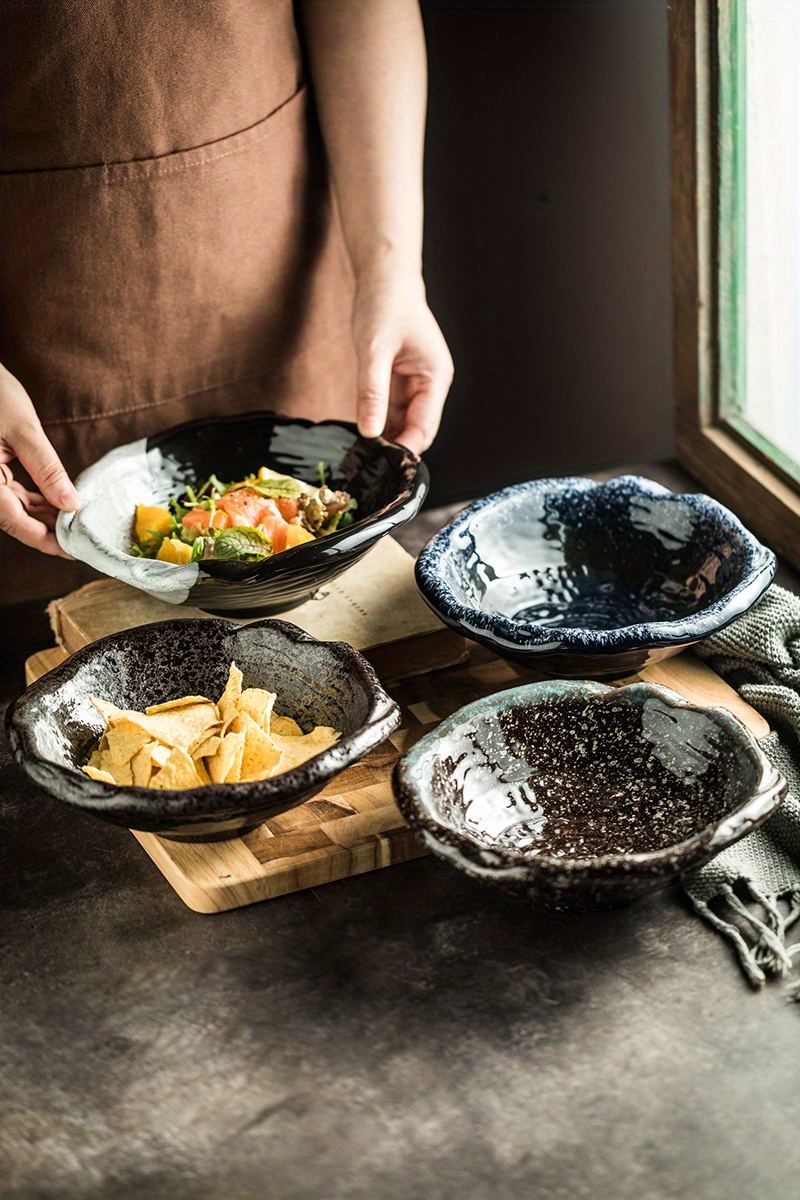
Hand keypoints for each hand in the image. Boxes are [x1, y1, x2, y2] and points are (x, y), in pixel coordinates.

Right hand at [0, 363, 79, 555]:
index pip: (16, 523)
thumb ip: (47, 470)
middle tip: (82, 537)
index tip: (74, 549)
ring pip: (13, 509)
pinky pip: (9, 493)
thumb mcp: (23, 429)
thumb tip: (72, 504)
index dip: (46, 540)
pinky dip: (34, 500)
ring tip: (75, 520)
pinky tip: (58, 502)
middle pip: (14, 520)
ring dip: (43, 516)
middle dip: (48, 531)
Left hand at [352, 271, 453, 453]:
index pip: (424, 426)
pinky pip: (390, 411)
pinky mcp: (399, 382)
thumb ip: (372, 392)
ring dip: (385, 438)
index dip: (405, 449)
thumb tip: (369, 431)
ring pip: (402, 424)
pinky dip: (377, 423)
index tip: (381, 466)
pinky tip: (361, 433)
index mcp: (436, 377)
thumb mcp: (374, 350)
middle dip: (395, 448)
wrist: (384, 277)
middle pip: (416, 430)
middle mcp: (430, 385)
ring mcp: (415, 385)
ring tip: (361, 453)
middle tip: (367, 465)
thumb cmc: (385, 305)